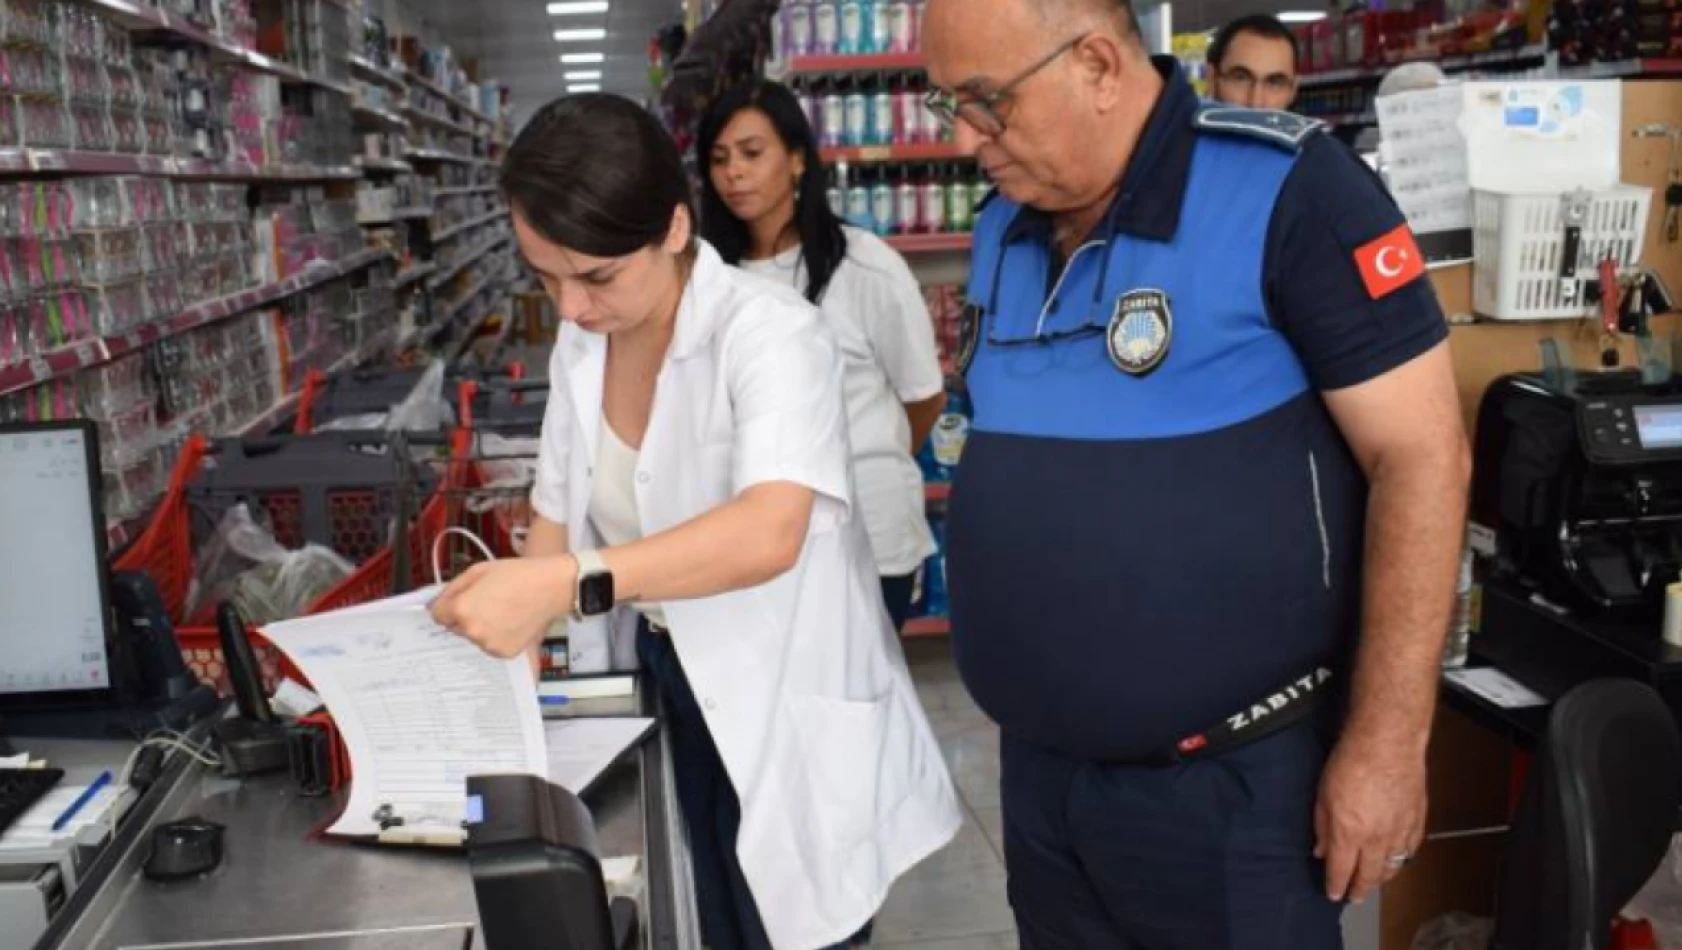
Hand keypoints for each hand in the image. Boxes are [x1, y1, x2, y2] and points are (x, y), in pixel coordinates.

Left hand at [429, 556, 575, 659]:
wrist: (550, 588)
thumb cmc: (516, 575)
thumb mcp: (477, 570)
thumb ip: (452, 589)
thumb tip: (436, 604)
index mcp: (461, 609)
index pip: (437, 614)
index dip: (448, 605)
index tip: (462, 599)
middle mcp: (472, 631)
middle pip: (455, 627)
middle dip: (465, 616)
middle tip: (488, 602)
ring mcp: (488, 645)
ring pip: (473, 637)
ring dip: (481, 628)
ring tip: (502, 611)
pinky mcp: (504, 653)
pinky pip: (490, 645)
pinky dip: (496, 636)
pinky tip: (510, 622)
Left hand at [1314, 733, 1427, 903]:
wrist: (1388, 742)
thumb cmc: (1351, 761)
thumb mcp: (1322, 795)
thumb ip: (1322, 827)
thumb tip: (1321, 850)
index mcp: (1349, 834)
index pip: (1341, 872)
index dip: (1336, 887)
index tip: (1333, 894)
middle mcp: (1376, 839)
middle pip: (1370, 876)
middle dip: (1360, 890)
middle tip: (1354, 898)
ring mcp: (1400, 831)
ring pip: (1393, 866)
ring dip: (1382, 878)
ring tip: (1374, 883)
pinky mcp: (1417, 819)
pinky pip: (1411, 848)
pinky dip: (1403, 858)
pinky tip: (1398, 859)